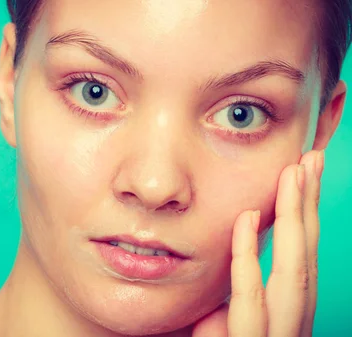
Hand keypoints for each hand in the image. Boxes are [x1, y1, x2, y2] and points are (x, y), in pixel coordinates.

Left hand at [192, 149, 324, 336]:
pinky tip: (248, 222)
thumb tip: (238, 264)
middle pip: (306, 259)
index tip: (301, 175)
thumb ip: (236, 300)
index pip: (299, 260)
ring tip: (294, 174)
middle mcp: (290, 328)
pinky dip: (249, 260)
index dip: (304, 217)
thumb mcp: (225, 328)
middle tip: (311, 159)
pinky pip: (250, 304)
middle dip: (310, 208)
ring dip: (294, 222)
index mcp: (284, 319)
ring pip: (293, 276)